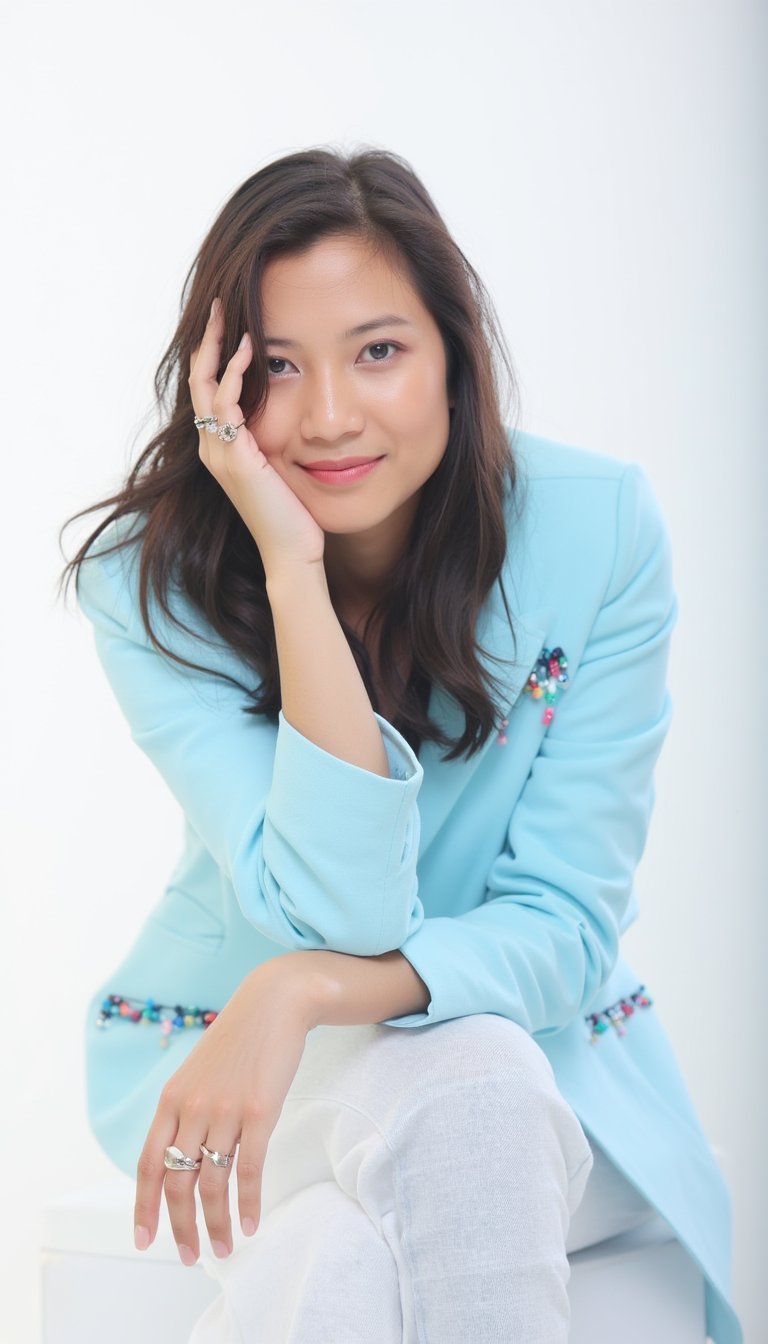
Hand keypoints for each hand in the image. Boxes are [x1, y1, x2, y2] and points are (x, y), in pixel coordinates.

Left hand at [133, 958, 315, 1264]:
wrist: (274, 1003)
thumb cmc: (238, 1040)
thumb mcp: (198, 1072)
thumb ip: (185, 1110)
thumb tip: (182, 1156)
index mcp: (171, 1099)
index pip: (149, 1164)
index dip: (144, 1207)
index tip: (144, 1241)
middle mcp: (191, 1108)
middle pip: (178, 1182)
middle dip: (181, 1227)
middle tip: (190, 1257)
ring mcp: (224, 1110)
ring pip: (212, 1182)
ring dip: (216, 1223)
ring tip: (222, 1248)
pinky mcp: (259, 1112)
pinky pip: (249, 1169)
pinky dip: (247, 1202)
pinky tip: (250, 1224)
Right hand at [190, 298, 325, 574]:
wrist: (292, 554)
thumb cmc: (294, 516)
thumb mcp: (282, 468)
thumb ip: (276, 440)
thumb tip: (297, 415)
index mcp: (221, 448)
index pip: (208, 389)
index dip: (214, 354)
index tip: (230, 322)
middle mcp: (212, 447)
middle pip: (198, 379)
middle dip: (209, 339)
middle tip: (220, 304)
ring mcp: (220, 452)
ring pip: (206, 385)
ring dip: (219, 347)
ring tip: (231, 315)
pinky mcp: (236, 458)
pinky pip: (227, 404)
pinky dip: (237, 374)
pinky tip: (253, 351)